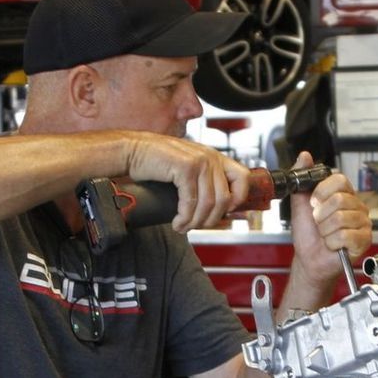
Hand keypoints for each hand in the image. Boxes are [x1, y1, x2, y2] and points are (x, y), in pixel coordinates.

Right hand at [122, 133, 254, 231]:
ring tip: (183, 227)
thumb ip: (204, 180)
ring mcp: (199, 161)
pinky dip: (184, 218)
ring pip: (208, 204)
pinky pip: (191, 201)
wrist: (134, 150)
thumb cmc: (157, 162)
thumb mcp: (188, 169)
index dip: (237, 199)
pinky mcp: (185, 167)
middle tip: (195, 226)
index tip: (221, 212)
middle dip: (210, 220)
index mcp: (215, 157)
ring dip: (195, 222)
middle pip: (224, 199)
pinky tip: (177, 222)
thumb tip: (218, 208)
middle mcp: (210, 157)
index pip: (243, 178)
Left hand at [288, 150, 371, 284]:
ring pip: (341, 219)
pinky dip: (333, 242)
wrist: (309, 258)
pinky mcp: (364, 240)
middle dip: (321, 215)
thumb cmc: (308, 233)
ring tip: (326, 235)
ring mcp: (362, 223)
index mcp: (343, 194)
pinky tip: (333, 244)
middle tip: (319, 224)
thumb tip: (305, 156)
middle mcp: (356, 206)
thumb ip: (302, 178)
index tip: (313, 204)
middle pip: (339, 200)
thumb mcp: (300, 203)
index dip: (322, 192)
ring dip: (325, 231)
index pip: (339, 180)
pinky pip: (346, 236)